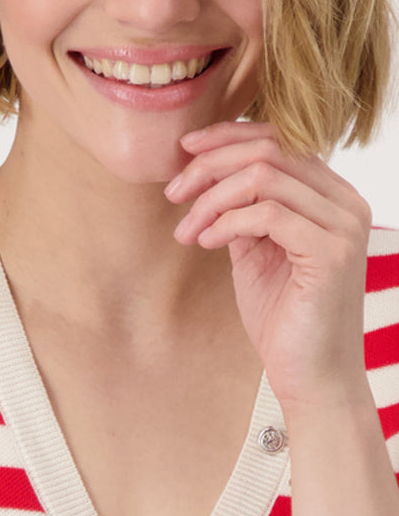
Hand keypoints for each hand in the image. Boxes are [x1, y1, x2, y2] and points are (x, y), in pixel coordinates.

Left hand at [165, 121, 372, 414]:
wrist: (311, 377)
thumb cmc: (284, 323)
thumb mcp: (256, 257)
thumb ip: (243, 216)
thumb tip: (209, 181)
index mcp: (330, 198)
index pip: (279, 140)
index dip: (226, 138)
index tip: (183, 153)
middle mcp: (344, 203)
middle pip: (270, 149)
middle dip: (210, 165)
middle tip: (172, 191)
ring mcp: (342, 225)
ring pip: (264, 177)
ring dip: (211, 198)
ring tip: (185, 230)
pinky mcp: (330, 252)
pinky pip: (267, 214)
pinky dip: (226, 223)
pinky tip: (205, 242)